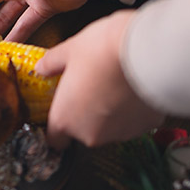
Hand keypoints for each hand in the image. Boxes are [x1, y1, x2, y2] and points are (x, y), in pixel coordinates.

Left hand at [39, 11, 163, 148]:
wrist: (147, 50)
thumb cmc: (103, 50)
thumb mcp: (69, 50)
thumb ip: (51, 64)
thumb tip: (42, 67)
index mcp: (65, 119)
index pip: (55, 138)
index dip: (59, 125)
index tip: (64, 111)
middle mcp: (91, 133)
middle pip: (83, 131)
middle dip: (86, 113)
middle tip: (92, 87)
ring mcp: (120, 133)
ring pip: (110, 128)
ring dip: (110, 112)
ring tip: (114, 84)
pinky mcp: (145, 127)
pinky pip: (134, 121)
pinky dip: (133, 110)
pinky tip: (132, 88)